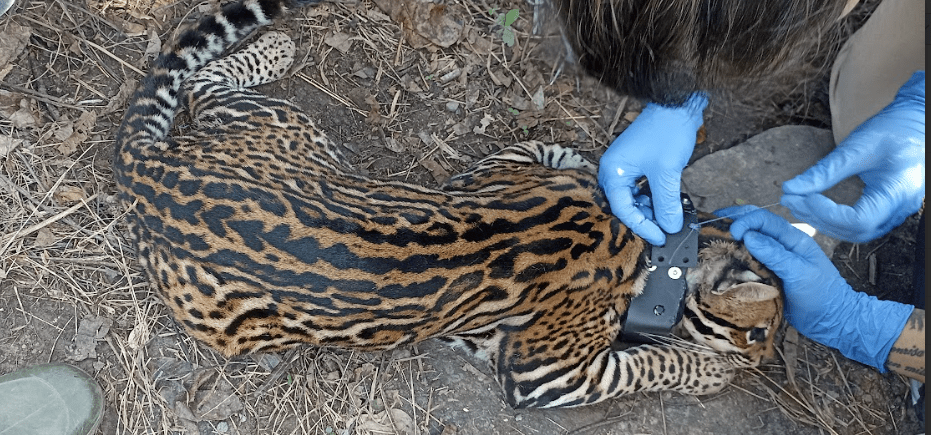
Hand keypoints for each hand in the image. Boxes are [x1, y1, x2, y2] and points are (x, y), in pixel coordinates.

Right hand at [599, 93, 706, 244]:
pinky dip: (655, 197)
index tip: (661, 238)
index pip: (623, 209)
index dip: (642, 226)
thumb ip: (667, 203)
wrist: (678, 102)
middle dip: (646, 218)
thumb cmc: (667, 131)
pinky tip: (668, 202)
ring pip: (636, 198)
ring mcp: (627, 166)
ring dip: (652, 208)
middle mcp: (615, 170)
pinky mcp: (640, 162)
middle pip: (627, 205)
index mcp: (613, 171)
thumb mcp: (667, 173)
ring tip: (670, 217)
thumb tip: (671, 227)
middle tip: (666, 230)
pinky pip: (643, 187)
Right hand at [721, 205, 913, 369]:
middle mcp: (782, 245)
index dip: (745, 220)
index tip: (731, 232)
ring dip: (731, 236)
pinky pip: (749, 258)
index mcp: (793, 239)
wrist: (831, 320)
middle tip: (710, 223)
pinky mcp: (768, 272)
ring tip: (711, 236)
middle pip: (754, 224)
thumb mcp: (800, 273)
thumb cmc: (821, 296)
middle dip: (733, 219)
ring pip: (750, 239)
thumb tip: (749, 236)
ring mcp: (775, 258)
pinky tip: (722, 256)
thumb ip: (776, 254)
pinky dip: (734, 253)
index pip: (764, 219)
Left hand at [782, 71, 924, 242]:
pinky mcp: (888, 209)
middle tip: (790, 200)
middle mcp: (901, 207)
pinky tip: (815, 206)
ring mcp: (897, 211)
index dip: (826, 213)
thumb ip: (824, 171)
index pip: (859, 220)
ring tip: (798, 203)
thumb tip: (790, 188)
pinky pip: (861, 225)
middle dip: (819, 218)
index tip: (802, 196)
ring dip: (825, 222)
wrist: (916, 123)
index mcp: (898, 191)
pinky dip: (836, 220)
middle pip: (856, 230)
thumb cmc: (892, 128)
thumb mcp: (856, 147)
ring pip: (858, 232)